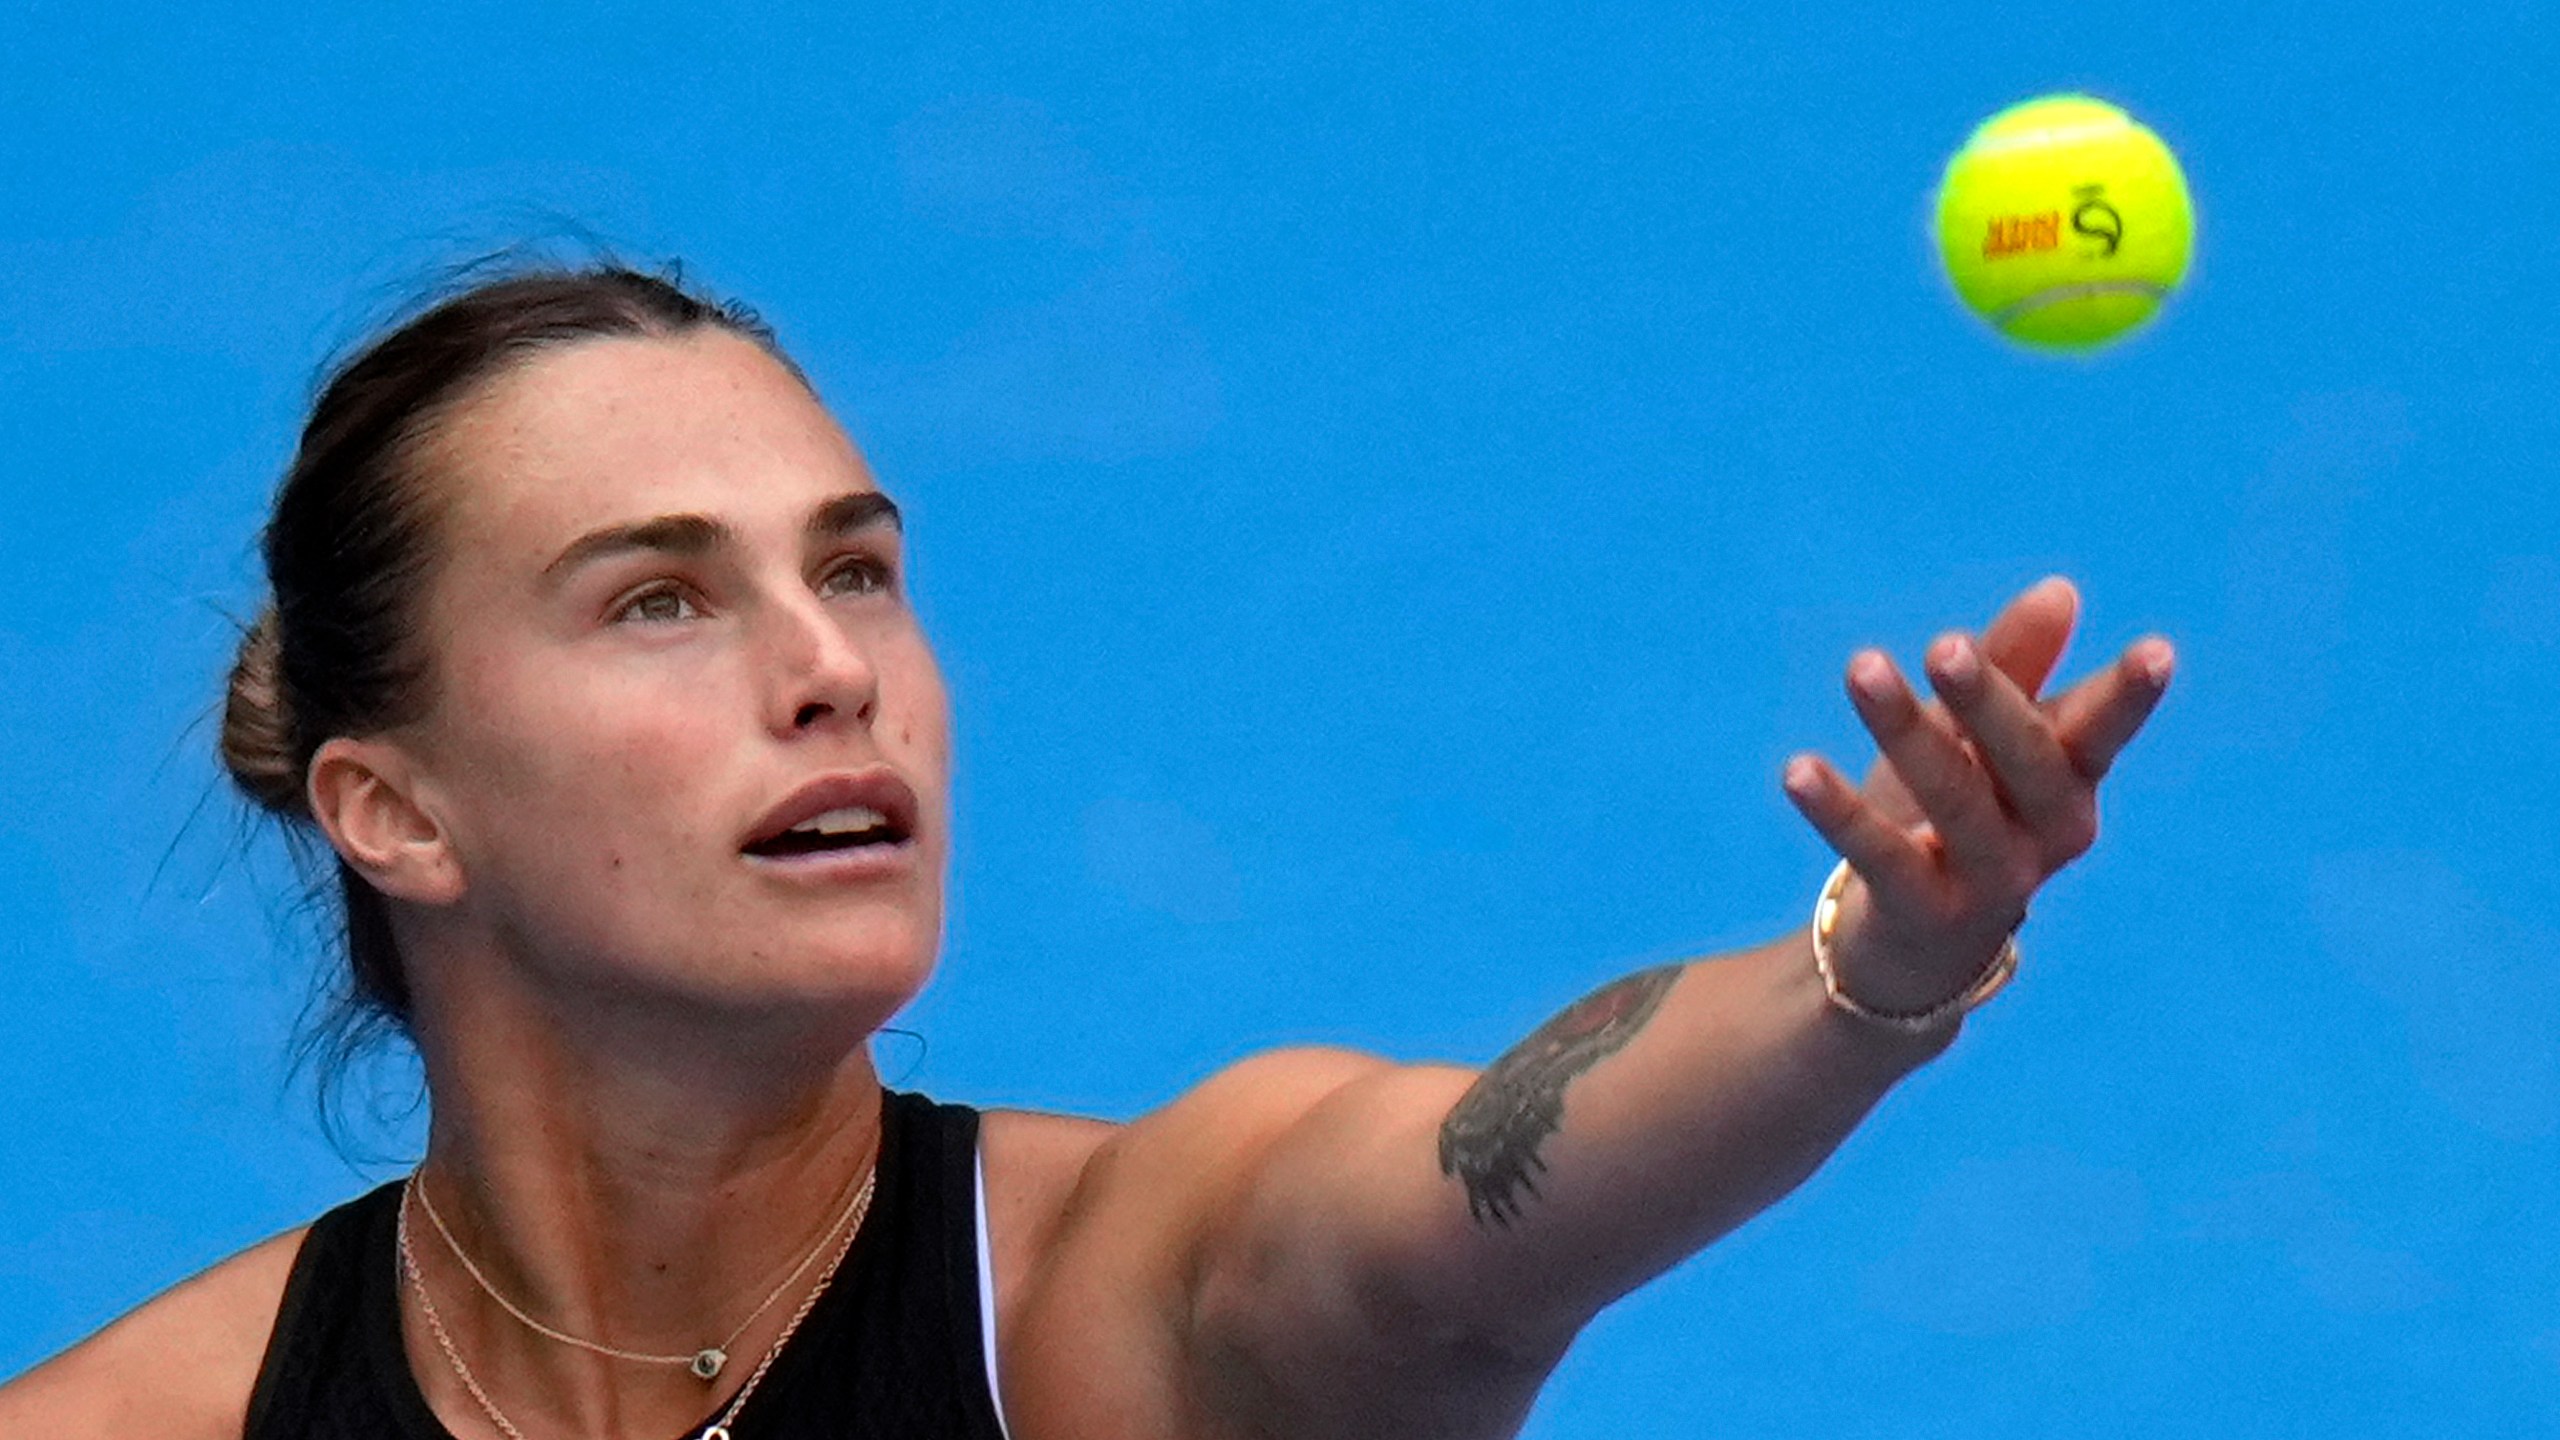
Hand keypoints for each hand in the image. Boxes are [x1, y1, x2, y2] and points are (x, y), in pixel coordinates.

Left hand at [1778, 577, 2174, 1014]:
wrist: (1909, 952)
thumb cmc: (1953, 824)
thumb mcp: (1979, 742)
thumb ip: (2016, 670)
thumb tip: (2061, 591)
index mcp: (2069, 785)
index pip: (2100, 731)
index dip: (2128, 696)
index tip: (2158, 651)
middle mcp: (2047, 837)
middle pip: (2027, 760)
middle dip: (1990, 699)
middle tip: (1945, 645)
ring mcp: (1992, 883)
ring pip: (1955, 799)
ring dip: (1906, 731)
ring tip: (1863, 669)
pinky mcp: (1926, 916)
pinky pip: (1883, 856)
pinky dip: (1839, 810)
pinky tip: (1797, 769)